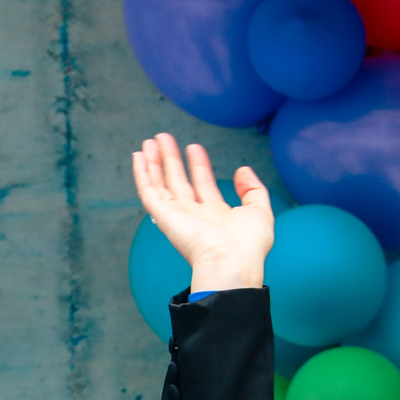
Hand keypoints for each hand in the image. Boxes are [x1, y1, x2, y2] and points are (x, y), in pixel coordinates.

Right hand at [130, 133, 275, 290]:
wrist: (231, 260)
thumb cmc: (248, 244)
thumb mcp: (260, 211)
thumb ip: (253, 189)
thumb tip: (242, 170)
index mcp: (215, 216)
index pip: (203, 185)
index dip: (199, 165)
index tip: (194, 148)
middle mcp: (193, 215)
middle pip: (178, 181)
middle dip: (171, 159)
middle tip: (165, 138)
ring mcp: (177, 215)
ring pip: (160, 183)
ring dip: (155, 162)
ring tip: (151, 141)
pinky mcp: (163, 216)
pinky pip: (148, 191)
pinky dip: (142, 174)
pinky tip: (139, 156)